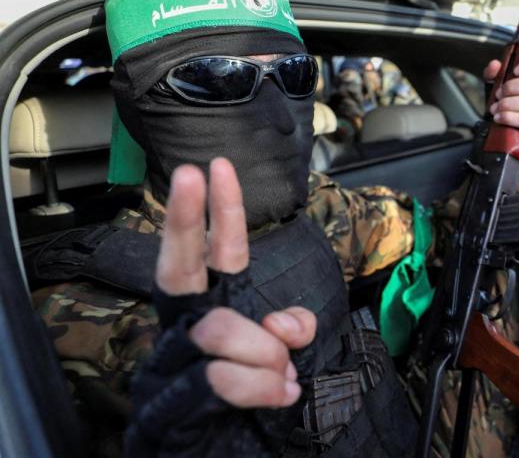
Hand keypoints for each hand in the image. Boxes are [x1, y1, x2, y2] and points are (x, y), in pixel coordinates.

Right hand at [126, 159, 318, 454]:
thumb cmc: (243, 417)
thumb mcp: (277, 365)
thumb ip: (283, 333)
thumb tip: (288, 321)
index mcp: (211, 318)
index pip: (216, 258)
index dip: (220, 214)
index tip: (218, 168)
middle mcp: (180, 336)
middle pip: (178, 268)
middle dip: (187, 218)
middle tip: (190, 175)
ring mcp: (165, 371)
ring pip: (214, 329)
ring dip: (262, 353)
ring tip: (283, 380)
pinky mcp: (163, 410)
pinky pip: (212, 379)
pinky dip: (253, 387)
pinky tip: (274, 397)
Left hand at [484, 57, 518, 126]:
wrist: (504, 134)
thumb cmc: (507, 106)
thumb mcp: (498, 86)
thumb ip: (494, 74)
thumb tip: (495, 65)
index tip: (515, 71)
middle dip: (512, 87)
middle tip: (499, 93)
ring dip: (507, 103)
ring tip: (495, 107)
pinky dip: (508, 117)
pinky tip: (498, 116)